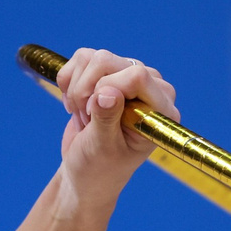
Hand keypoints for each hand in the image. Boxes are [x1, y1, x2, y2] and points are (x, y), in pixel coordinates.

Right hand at [52, 47, 179, 216]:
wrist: (86, 172)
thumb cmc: (100, 168)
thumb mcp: (103, 148)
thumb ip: (107, 119)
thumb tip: (108, 92)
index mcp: (161, 110)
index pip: (137, 75)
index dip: (107, 88)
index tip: (95, 113)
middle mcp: (151, 89)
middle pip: (109, 61)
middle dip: (86, 90)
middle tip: (86, 117)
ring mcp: (129, 77)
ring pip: (93, 58)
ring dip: (77, 89)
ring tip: (83, 115)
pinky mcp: (108, 73)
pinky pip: (82, 58)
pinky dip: (69, 81)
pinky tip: (76, 104)